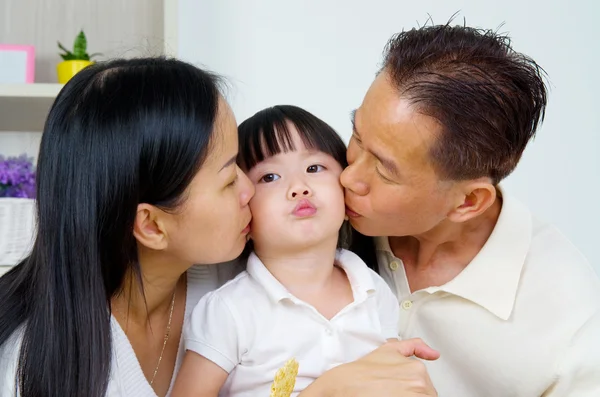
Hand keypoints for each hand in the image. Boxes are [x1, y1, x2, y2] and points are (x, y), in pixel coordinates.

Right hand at [301, 338, 438, 396]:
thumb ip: (412, 346)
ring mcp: (414, 396)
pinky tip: (388, 396)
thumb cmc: (359, 373)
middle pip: (425, 395)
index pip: (425, 387)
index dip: (410, 389)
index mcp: (417, 369)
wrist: (340, 387)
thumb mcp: (387, 351)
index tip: (395, 389)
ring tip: (387, 394)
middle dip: (410, 393)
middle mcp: (419, 384)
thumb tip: (434, 354)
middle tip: (388, 392)